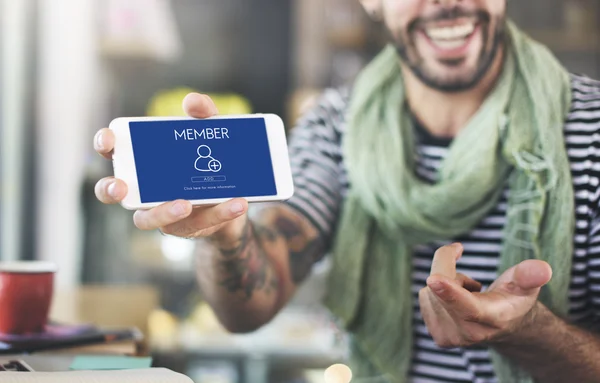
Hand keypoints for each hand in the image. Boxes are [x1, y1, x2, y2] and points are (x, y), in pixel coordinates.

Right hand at [93, 93, 247, 243]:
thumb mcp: (210, 133)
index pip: (112, 151)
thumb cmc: (209, 158)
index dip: (104, 144)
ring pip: (147, 219)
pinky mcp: (187, 227)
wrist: (236, 194)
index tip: (109, 140)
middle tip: (120, 187)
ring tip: (187, 203)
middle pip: (112, 192)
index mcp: (143, 161)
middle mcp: (143, 188)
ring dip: (163, 212)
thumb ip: (203, 115)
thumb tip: (193, 101)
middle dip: (110, 189)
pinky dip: (220, 213)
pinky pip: (199, 223)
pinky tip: (237, 203)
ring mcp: (162, 211)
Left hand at [419, 243, 552, 347]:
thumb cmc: (514, 298)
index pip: (468, 306)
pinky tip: (456, 301)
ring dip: (445, 282)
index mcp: (493, 319)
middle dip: (449, 267)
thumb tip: (543, 269)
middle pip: (441, 286)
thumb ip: (530, 275)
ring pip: (430, 290)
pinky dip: (437, 292)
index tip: (433, 279)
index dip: (450, 291)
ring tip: (468, 293)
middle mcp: (469, 334)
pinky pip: (425, 297)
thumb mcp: (526, 284)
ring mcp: (451, 338)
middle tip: (472, 277)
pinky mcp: (437, 336)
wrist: (506, 326)